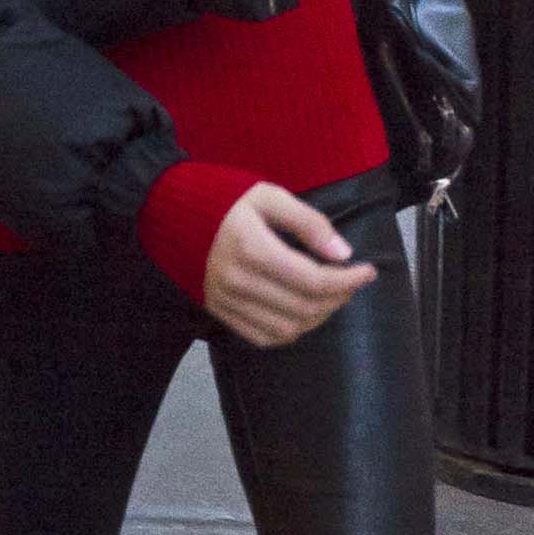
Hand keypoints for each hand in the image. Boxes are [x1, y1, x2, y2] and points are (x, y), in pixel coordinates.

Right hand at [202, 183, 375, 349]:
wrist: (165, 212)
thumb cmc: (221, 197)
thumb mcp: (268, 196)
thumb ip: (308, 222)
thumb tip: (343, 253)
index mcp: (252, 248)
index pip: (313, 280)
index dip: (348, 280)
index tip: (368, 270)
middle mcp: (238, 282)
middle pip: (305, 308)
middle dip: (338, 297)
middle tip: (351, 280)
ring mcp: (225, 301)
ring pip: (287, 329)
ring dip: (318, 317)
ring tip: (330, 295)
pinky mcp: (218, 312)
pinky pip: (262, 337)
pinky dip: (290, 331)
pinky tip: (302, 311)